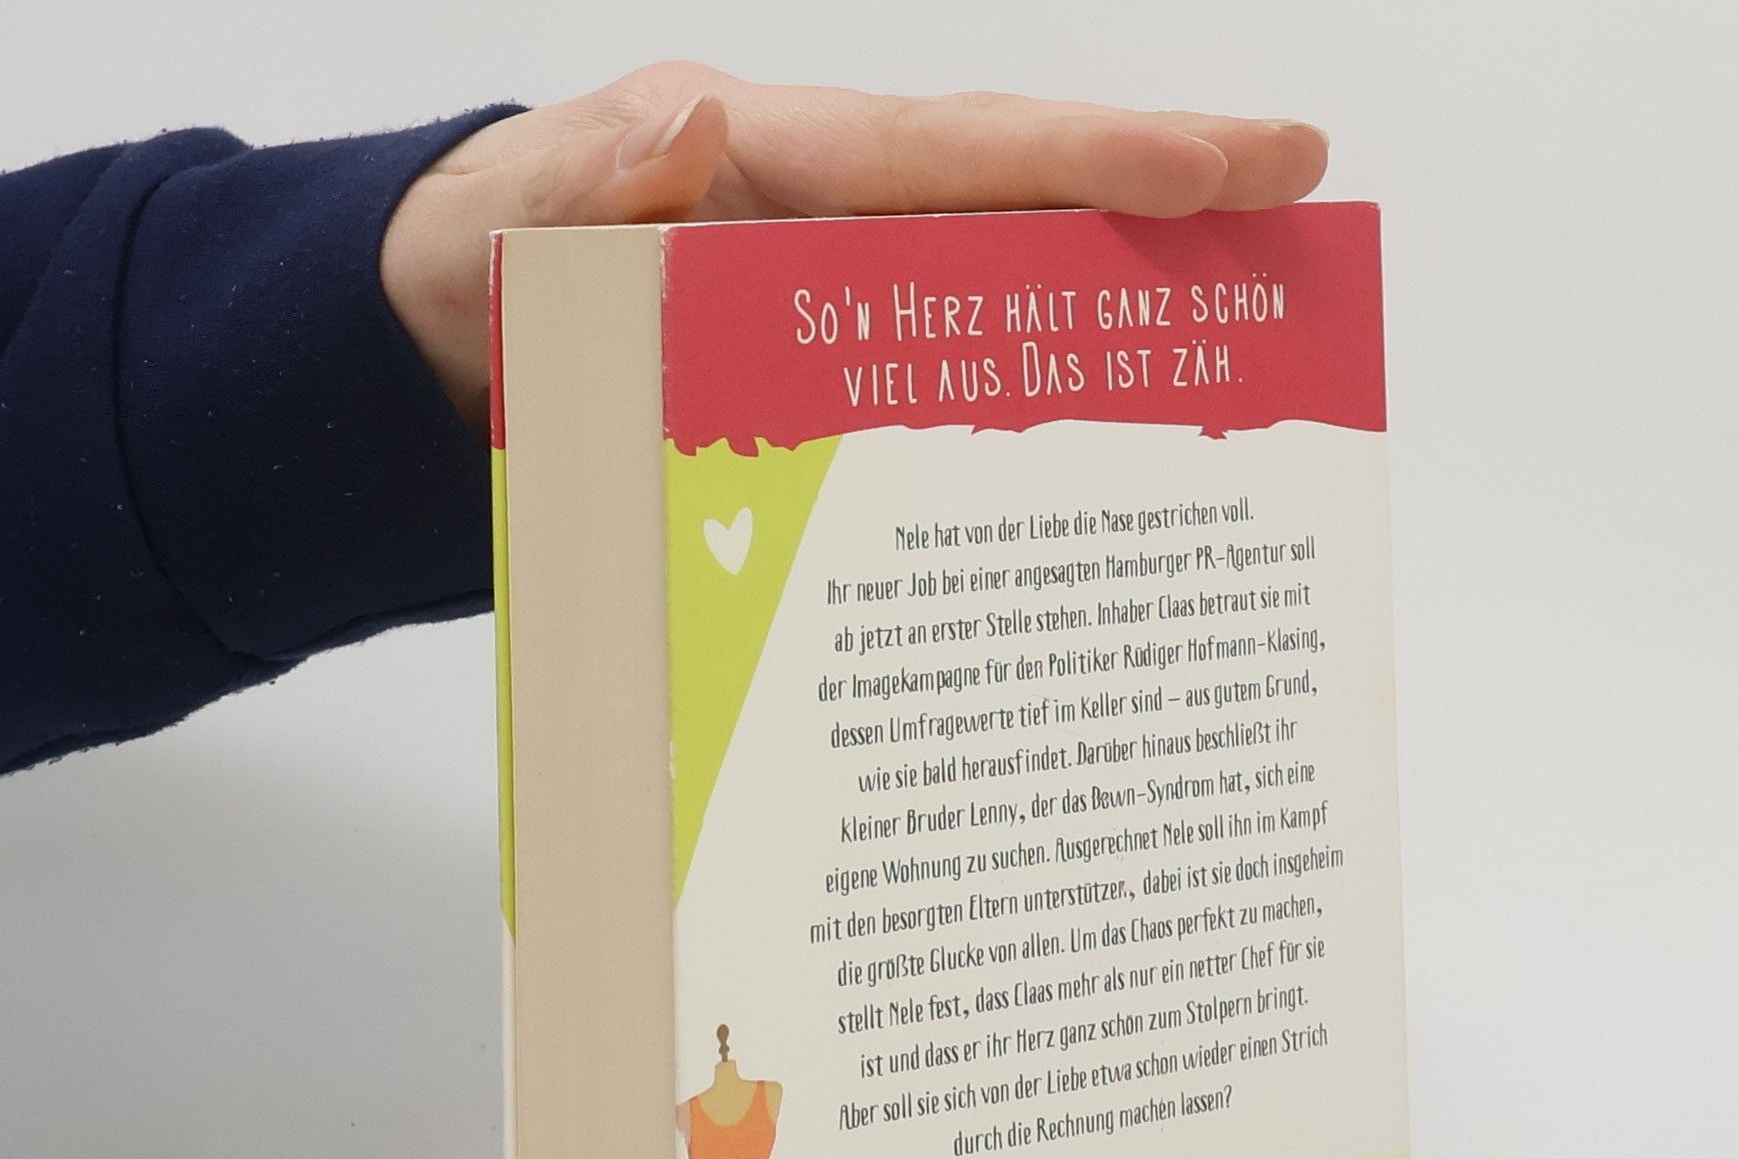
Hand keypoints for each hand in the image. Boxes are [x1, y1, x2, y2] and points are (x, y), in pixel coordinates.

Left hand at [381, 64, 1329, 430]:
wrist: (438, 363)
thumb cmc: (470, 275)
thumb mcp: (494, 227)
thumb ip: (580, 186)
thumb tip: (687, 125)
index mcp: (763, 162)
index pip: (946, 154)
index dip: (1080, 163)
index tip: (1212, 168)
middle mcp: (825, 217)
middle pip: (1016, 199)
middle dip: (1158, 196)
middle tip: (1300, 194)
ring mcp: (840, 298)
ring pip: (1005, 289)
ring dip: (1124, 301)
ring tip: (1254, 323)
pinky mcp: (831, 380)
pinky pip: (948, 380)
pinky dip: (1030, 403)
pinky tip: (1105, 453)